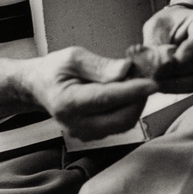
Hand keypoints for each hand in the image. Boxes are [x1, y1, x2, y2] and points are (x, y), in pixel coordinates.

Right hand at [25, 47, 155, 141]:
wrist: (39, 87)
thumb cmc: (55, 69)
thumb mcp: (73, 57)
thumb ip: (100, 65)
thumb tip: (126, 70)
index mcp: (67, 102)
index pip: (107, 99)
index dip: (133, 91)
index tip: (153, 82)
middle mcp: (76, 124)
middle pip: (121, 118)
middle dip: (139, 99)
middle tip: (142, 76)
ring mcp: (85, 133)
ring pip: (124, 124)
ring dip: (135, 104)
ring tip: (131, 82)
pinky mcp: (94, 136)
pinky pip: (119, 125)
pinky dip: (128, 109)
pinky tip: (124, 93)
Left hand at [139, 5, 192, 91]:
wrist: (180, 28)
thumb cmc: (169, 24)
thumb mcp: (158, 26)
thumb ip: (155, 44)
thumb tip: (149, 66)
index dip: (186, 53)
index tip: (166, 62)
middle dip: (175, 72)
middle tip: (152, 75)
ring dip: (174, 83)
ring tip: (153, 82)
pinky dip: (177, 87)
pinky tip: (161, 85)